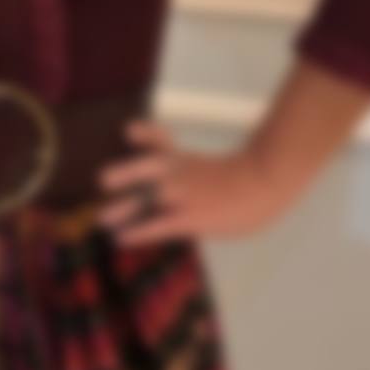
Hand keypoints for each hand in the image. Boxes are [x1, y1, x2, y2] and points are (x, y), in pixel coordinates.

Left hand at [94, 117, 294, 245]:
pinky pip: (158, 225)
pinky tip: (122, 239)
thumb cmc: (253, 181)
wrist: (267, 181)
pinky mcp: (190, 217)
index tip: (129, 131)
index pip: (162, 141)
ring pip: (148, 198)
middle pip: (148, 166)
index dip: (145, 135)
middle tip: (102, 178)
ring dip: (124, 209)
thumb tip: (192, 190)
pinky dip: (139, 231)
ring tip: (103, 219)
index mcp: (188, 159)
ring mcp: (184, 193)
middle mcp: (180, 172)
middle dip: (126, 172)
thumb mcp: (227, 169)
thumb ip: (203, 176)